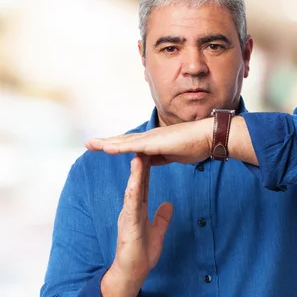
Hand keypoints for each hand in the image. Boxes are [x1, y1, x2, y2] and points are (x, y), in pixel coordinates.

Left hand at [85, 118, 213, 165]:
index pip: (131, 144)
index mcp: (154, 142)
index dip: (117, 145)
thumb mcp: (173, 155)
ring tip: (91, 144)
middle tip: (89, 144)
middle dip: (106, 142)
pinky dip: (119, 147)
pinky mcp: (155, 143)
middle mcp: (150, 138)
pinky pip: (133, 146)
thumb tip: (148, 159)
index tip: (103, 147)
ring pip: (124, 142)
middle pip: (123, 141)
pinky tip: (107, 148)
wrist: (207, 137)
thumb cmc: (195, 144)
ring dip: (107, 143)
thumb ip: (160, 157)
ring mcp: (151, 139)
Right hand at [113, 155, 173, 281]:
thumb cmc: (142, 254)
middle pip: (137, 183)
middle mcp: (131, 209)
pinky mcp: (127, 226)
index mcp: (137, 209)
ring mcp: (128, 216)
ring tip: (138, 157)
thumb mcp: (157, 232)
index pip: (143, 185)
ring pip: (132, 191)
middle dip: (140, 164)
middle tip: (142, 145)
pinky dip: (132, 194)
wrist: (132, 272)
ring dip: (135, 175)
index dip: (146, 169)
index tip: (150, 152)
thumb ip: (162, 218)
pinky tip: (134, 184)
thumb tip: (169, 205)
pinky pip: (130, 208)